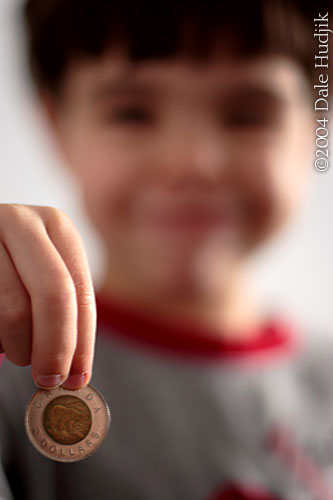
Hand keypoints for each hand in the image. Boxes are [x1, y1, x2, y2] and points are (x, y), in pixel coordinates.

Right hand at [0, 204, 95, 389]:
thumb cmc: (14, 271)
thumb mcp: (44, 273)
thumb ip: (63, 309)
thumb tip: (76, 374)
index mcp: (56, 224)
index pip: (79, 290)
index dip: (81, 340)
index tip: (77, 378)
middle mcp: (22, 221)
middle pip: (53, 293)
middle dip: (55, 346)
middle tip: (50, 379)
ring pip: (12, 311)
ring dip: (18, 347)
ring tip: (16, 349)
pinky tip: (0, 337)